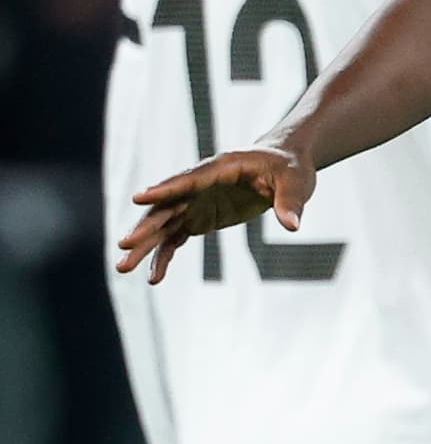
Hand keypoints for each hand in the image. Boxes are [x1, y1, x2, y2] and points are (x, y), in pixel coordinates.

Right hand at [116, 146, 315, 283]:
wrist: (283, 165)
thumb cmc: (289, 168)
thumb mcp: (296, 182)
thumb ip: (290, 202)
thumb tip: (292, 226)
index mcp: (222, 167)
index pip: (190, 178)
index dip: (166, 188)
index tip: (139, 197)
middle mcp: (201, 184)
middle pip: (168, 205)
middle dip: (146, 225)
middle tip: (124, 245)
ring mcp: (196, 202)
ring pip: (164, 224)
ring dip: (145, 245)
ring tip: (122, 268)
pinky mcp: (198, 218)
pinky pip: (176, 239)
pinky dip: (164, 256)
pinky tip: (153, 278)